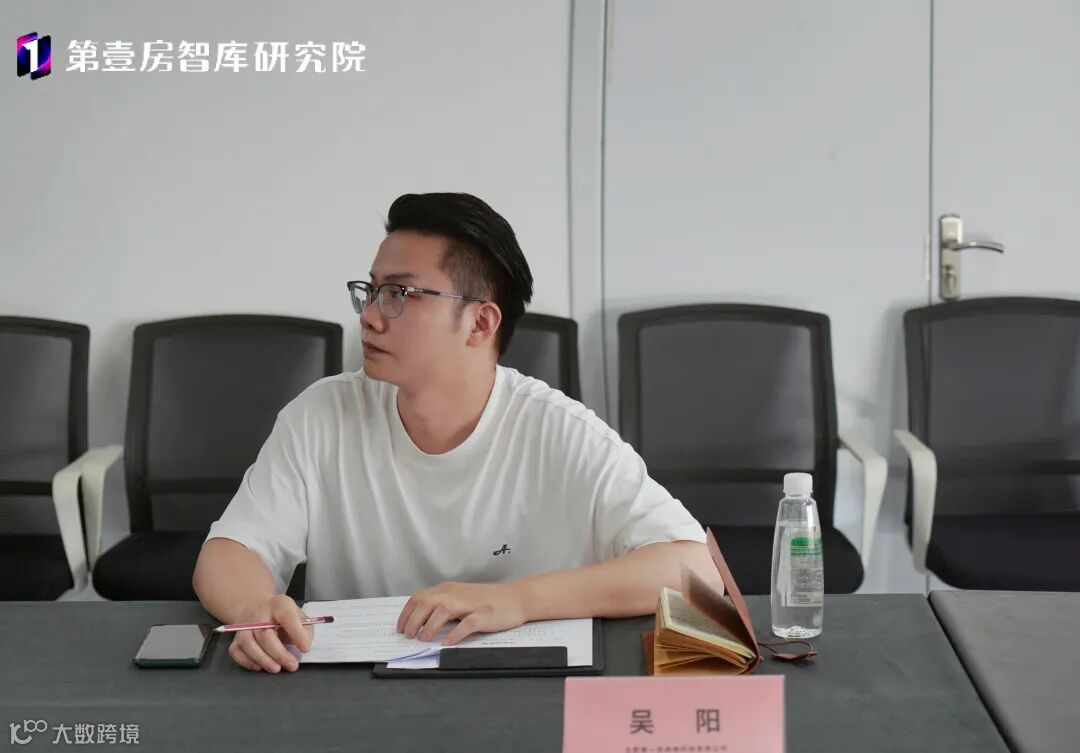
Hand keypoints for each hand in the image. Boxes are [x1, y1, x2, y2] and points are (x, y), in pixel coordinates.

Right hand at [227, 594, 313, 672]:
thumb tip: (305, 645)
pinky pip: (236, 651)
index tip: (306, 648)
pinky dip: (247, 661)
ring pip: (248, 643)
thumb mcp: (298, 615)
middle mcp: (259, 614)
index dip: (297, 634)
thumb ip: (305, 628)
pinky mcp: (235, 638)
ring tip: (276, 668)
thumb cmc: (281, 615)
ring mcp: (244, 626)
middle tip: (292, 665)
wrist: (257, 607)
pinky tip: (259, 667)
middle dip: (279, 653)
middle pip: (265, 634)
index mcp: (279, 605)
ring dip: (263, 659)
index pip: (287, 617)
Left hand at [396, 582, 528, 645]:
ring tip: (424, 639)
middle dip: (413, 621)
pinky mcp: (484, 615)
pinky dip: (455, 634)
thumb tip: (420, 621)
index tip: (399, 627)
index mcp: (448, 589)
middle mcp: (457, 594)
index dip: (406, 613)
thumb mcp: (461, 597)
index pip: (419, 597)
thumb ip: (443, 604)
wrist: (516, 597)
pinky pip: (466, 624)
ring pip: (443, 611)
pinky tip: (448, 643)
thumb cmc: (487, 600)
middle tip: (408, 636)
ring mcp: (471, 604)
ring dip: (430, 626)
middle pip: (427, 603)